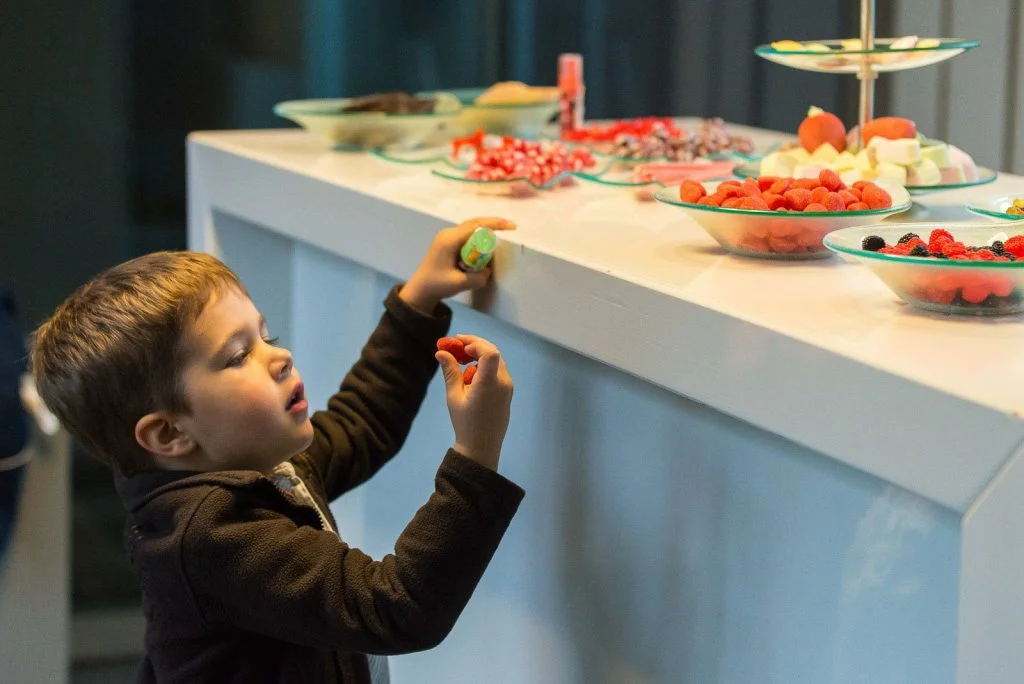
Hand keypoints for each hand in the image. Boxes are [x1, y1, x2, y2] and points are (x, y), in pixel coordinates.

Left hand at [400, 217, 515, 312]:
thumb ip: (478, 277)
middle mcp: (448, 234)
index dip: (494, 224)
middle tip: (511, 228)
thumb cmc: (436, 285)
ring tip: (501, 236)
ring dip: (485, 233)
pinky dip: (478, 239)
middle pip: (474, 224)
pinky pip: (466, 236)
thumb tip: (488, 271)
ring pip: (471, 229)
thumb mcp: (460, 283)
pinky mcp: (447, 243)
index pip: (475, 226)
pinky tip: (486, 245)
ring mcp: (446, 237)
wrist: (419, 290)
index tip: (511, 226)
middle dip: (493, 225)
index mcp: (449, 240)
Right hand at [435, 334, 512, 470]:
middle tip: (457, 344)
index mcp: (490, 383)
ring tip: (460, 359)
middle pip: (493, 353)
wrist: (481, 448)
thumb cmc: (465, 423)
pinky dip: (485, 366)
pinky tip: (470, 373)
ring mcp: (508, 387)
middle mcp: (503, 382)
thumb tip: (441, 352)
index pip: (489, 353)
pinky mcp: (508, 392)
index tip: (459, 344)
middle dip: (475, 345)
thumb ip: (450, 372)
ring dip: (480, 355)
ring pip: (496, 361)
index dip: (475, 344)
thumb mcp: (454, 397)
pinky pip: (498, 371)